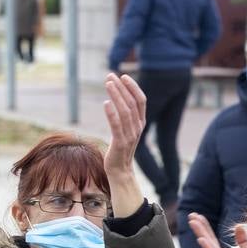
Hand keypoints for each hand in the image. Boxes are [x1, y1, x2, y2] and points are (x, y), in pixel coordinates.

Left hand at [102, 74, 145, 218]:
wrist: (120, 171)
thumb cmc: (120, 149)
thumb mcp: (125, 130)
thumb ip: (125, 116)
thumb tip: (118, 98)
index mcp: (140, 123)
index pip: (140, 100)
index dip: (132, 87)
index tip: (122, 76)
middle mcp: (138, 127)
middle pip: (131, 103)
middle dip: (121, 87)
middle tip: (110, 76)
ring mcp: (130, 135)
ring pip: (125, 111)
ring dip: (116, 95)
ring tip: (107, 84)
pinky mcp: (120, 143)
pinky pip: (117, 126)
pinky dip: (112, 114)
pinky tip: (106, 103)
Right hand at [189, 214, 246, 247]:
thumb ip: (243, 241)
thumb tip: (239, 226)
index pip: (211, 239)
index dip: (205, 227)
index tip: (198, 215)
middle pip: (207, 241)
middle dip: (199, 228)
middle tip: (191, 215)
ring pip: (208, 247)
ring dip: (200, 234)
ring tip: (193, 222)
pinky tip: (202, 239)